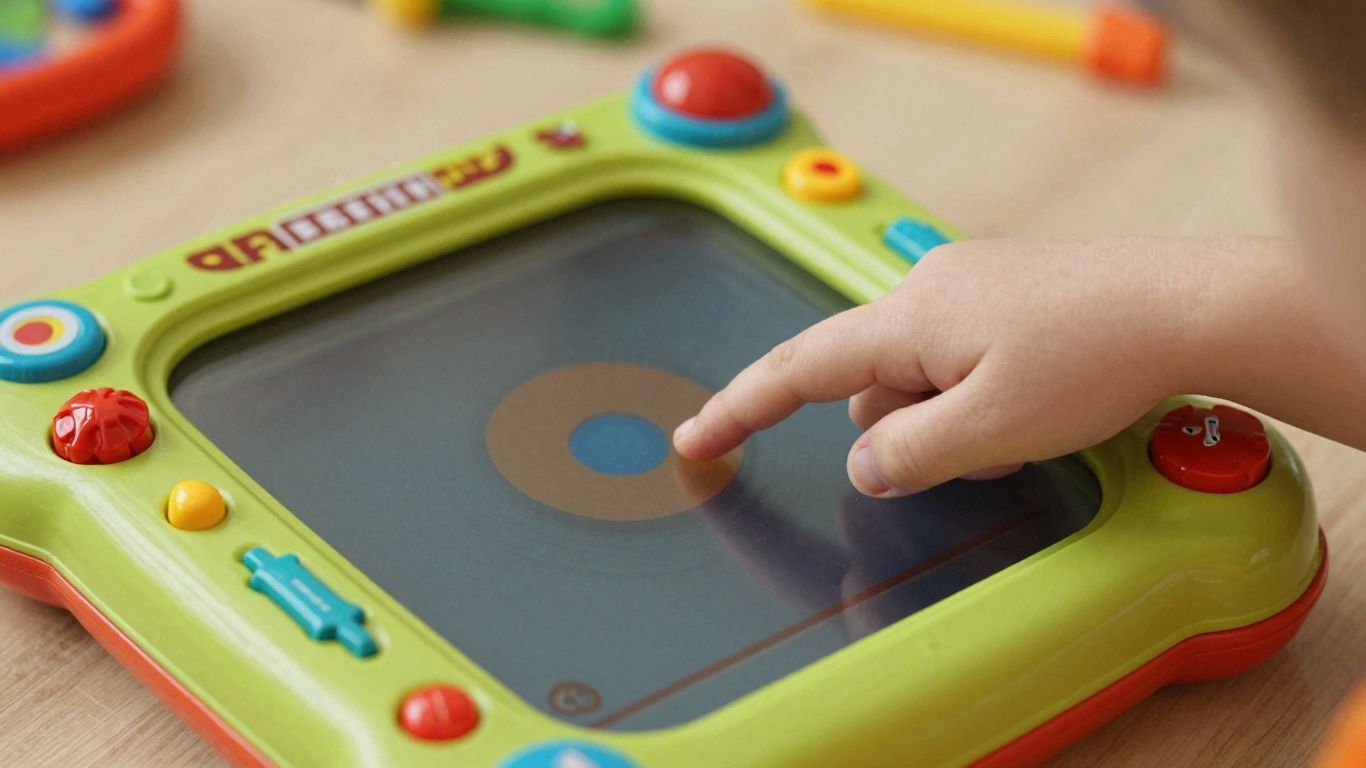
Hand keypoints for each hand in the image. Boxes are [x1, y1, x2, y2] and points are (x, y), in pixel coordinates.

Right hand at [674, 237, 1310, 496]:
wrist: (1189, 304)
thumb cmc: (1096, 359)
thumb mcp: (991, 429)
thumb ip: (909, 454)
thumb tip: (862, 461)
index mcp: (909, 318)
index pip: (799, 369)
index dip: (740, 408)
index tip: (694, 440)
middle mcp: (927, 288)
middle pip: (870, 379)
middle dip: (902, 429)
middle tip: (979, 448)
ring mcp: (967, 284)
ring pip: (918, 373)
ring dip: (945, 415)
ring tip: (1026, 421)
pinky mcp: (1003, 290)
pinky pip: (956, 354)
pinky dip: (972, 391)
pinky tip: (1033, 398)